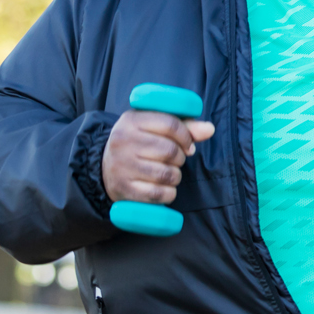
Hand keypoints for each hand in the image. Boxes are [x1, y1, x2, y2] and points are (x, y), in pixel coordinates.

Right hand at [100, 110, 215, 203]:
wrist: (104, 167)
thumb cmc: (139, 143)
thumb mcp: (154, 127)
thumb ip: (184, 126)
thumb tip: (209, 129)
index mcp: (132, 120)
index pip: (170, 124)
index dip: (186, 137)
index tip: (188, 145)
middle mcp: (123, 141)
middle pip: (170, 151)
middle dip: (180, 158)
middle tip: (175, 161)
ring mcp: (121, 166)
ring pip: (166, 174)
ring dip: (175, 176)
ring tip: (169, 173)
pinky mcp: (123, 189)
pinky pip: (158, 194)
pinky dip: (168, 194)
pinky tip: (165, 188)